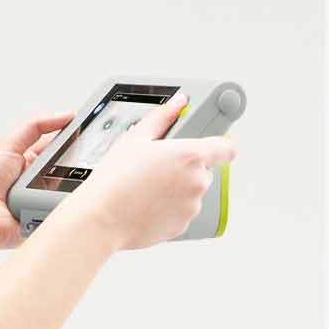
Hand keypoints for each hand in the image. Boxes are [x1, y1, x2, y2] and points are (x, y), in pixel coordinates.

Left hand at [0, 110, 75, 252]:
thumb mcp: (9, 144)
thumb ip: (36, 126)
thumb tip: (65, 115)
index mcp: (28, 161)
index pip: (58, 146)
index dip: (73, 138)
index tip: (90, 128)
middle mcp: (38, 181)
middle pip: (69, 167)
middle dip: (77, 161)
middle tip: (88, 152)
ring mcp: (44, 201)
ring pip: (71, 189)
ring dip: (73, 183)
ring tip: (70, 179)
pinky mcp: (48, 219)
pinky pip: (65, 210)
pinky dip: (68, 204)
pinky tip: (68, 198)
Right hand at [61, 91, 238, 250]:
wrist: (102, 218)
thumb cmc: (116, 179)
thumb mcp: (136, 138)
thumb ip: (162, 117)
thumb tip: (178, 103)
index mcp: (190, 155)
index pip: (226, 148)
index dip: (222, 145)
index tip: (216, 146)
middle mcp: (197, 181)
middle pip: (204, 170)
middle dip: (186, 168)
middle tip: (158, 167)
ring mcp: (191, 206)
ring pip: (192, 192)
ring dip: (178, 189)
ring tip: (147, 188)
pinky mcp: (183, 226)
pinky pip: (181, 212)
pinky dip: (170, 208)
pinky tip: (147, 203)